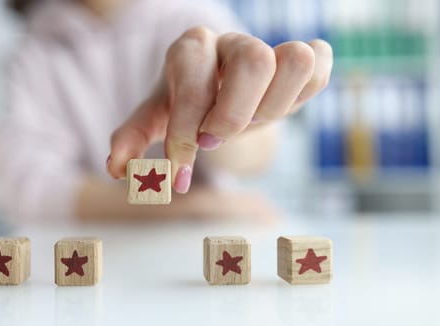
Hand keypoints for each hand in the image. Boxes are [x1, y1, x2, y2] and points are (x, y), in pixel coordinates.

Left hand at [107, 27, 331, 192]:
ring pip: (296, 60)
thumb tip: (117, 168)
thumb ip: (132, 137)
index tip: (178, 171)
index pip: (194, 84)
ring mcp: (269, 46)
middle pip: (255, 60)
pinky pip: (321, 65)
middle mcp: (231, 41)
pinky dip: (307, 92)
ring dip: (273, 108)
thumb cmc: (186, 104)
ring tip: (249, 122)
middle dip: (236, 115)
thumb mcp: (155, 117)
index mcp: (190, 48)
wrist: (219, 91)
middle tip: (215, 140)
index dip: (187, 133)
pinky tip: (278, 109)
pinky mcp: (300, 59)